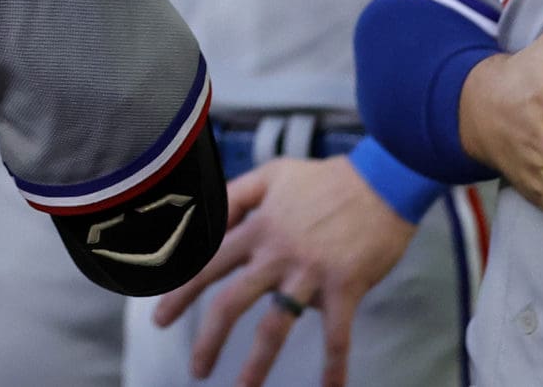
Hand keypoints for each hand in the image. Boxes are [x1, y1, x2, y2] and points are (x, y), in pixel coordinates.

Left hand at [153, 155, 417, 386]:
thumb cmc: (326, 179)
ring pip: (275, 326)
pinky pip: (337, 335)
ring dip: (257, 363)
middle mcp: (276, 254)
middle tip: (196, 368)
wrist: (382, 182)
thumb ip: (236, 195)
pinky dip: (335, 365)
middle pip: (231, 302)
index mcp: (257, 228)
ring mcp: (309, 273)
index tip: (160, 317)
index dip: (180, 291)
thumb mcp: (271, 175)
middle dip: (208, 339)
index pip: (207, 263)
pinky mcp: (344, 287)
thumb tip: (208, 216)